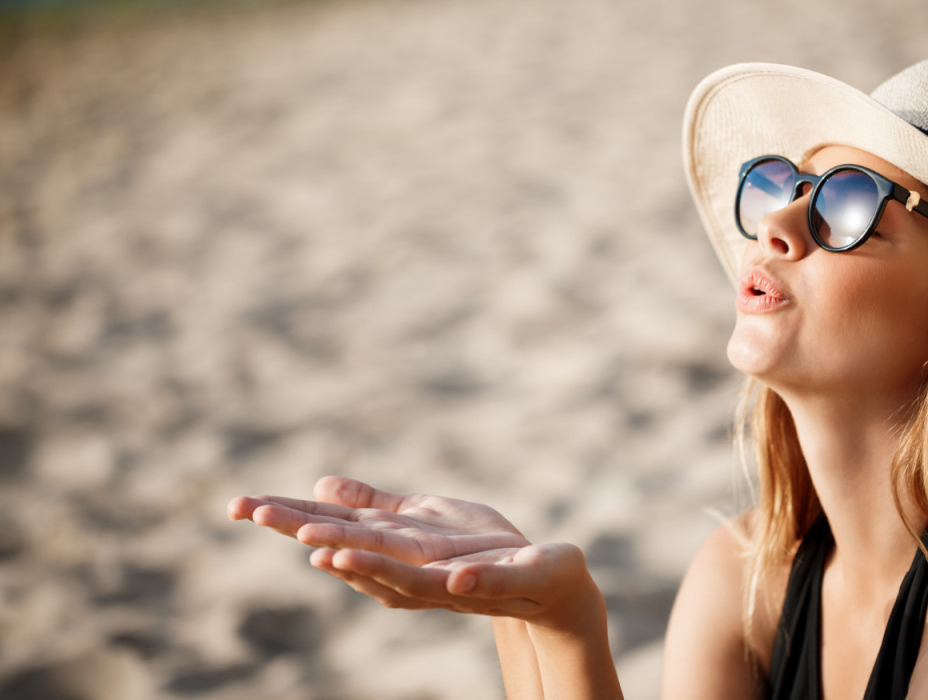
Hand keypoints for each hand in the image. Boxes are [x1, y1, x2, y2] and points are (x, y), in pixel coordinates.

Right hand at [228, 477, 598, 629]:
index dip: (288, 518)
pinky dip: (466, 584)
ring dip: (365, 566)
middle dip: (310, 536)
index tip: (239, 505)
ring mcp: (456, 580)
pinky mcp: (506, 581)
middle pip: (355, 553)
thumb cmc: (479, 549)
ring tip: (325, 553)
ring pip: (406, 579)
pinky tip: (454, 580)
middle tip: (262, 519)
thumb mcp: (423, 518)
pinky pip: (482, 586)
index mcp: (394, 547)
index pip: (334, 530)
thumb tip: (320, 485)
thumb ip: (373, 506)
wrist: (546, 584)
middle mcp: (414, 570)